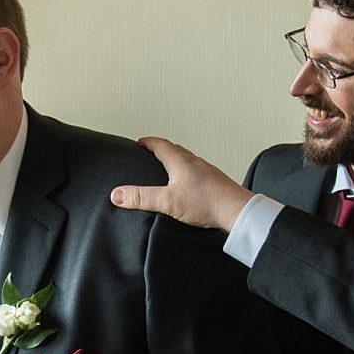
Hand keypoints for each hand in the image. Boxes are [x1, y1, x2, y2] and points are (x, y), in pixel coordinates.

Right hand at [109, 137, 254, 233]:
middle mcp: (194, 162)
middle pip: (175, 150)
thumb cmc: (207, 203)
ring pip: (187, 161)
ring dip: (175, 161)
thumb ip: (141, 197)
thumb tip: (117, 194)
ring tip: (168, 168)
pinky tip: (188, 186)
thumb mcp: (167, 201)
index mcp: (181, 161)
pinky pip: (197, 173)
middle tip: (151, 151)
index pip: (160, 145)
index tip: (140, 142)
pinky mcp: (215, 183)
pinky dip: (187, 174)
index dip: (148, 142)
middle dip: (161, 149)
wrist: (236, 211)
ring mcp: (206, 172)